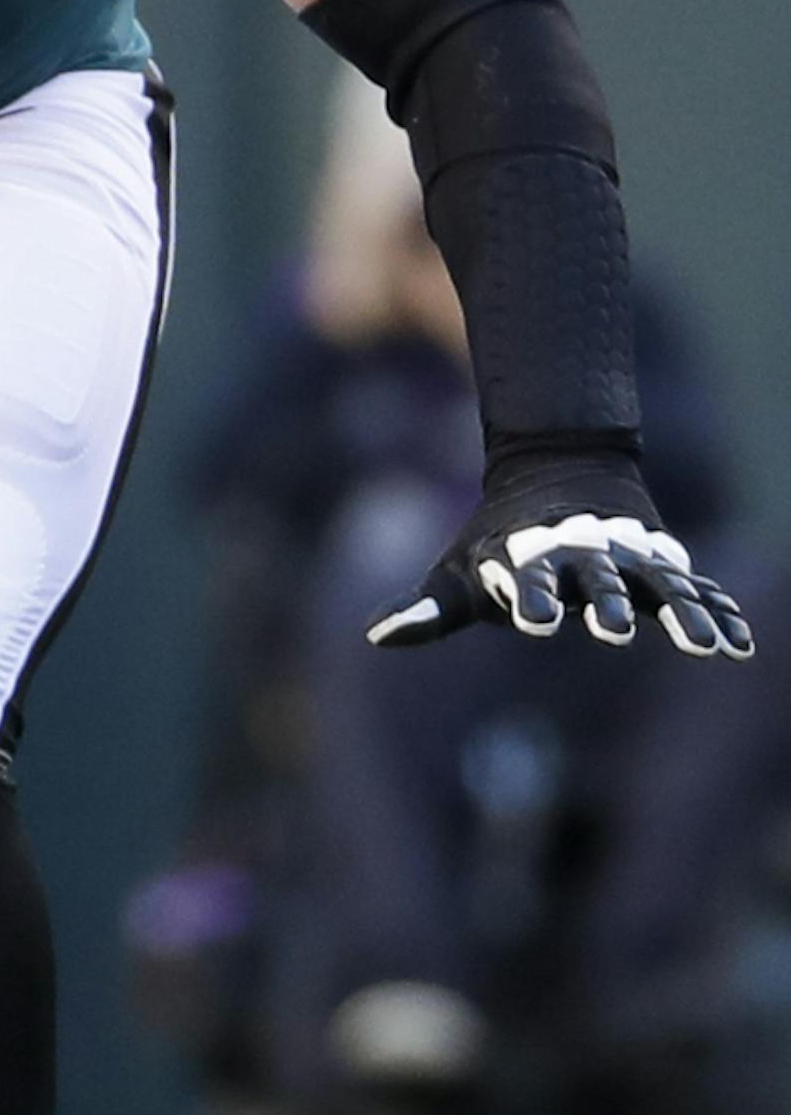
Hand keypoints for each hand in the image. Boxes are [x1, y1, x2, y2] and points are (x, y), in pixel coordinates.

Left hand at [366, 459, 751, 659]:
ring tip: (702, 646)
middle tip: (614, 630)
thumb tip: (375, 636)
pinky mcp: (660, 563)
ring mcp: (627, 556)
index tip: (532, 622)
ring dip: (678, 612)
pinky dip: (716, 611)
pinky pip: (694, 588)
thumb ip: (429, 608)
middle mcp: (583, 555)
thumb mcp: (460, 570)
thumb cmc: (500, 538)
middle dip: (605, 602)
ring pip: (656, 583)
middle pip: (596, 578)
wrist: (559, 468)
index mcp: (531, 556)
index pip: (527, 580)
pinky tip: (739, 644)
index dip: (529, 599)